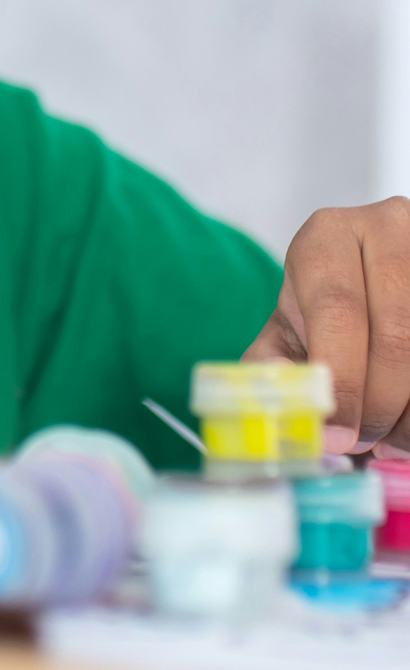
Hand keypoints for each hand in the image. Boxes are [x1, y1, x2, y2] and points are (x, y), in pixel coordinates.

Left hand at [243, 198, 409, 454]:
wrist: (364, 281)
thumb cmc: (320, 310)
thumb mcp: (285, 329)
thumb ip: (273, 369)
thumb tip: (290, 410)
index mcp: (327, 236)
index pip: (337, 310)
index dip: (342, 381)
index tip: (339, 435)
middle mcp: (385, 228)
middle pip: (394, 334)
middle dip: (380, 405)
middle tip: (364, 441)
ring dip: (408, 410)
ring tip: (388, 437)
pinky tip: (406, 421)